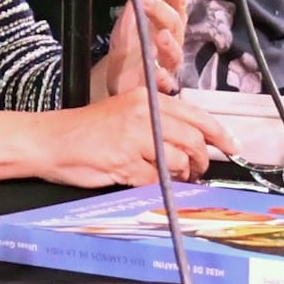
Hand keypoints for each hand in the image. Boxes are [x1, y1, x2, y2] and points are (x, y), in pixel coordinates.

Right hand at [13, 85, 231, 187]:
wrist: (50, 141)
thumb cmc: (86, 131)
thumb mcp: (124, 114)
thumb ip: (156, 122)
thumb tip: (193, 142)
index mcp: (144, 99)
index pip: (195, 114)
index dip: (219, 133)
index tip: (233, 147)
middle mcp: (142, 114)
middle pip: (192, 140)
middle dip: (201, 160)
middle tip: (197, 170)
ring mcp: (134, 139)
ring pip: (178, 161)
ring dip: (180, 175)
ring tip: (171, 177)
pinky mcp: (125, 163)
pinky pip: (155, 179)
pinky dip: (156, 185)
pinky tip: (146, 181)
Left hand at [90, 0, 187, 96]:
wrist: (123, 76)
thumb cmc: (136, 39)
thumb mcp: (140, 3)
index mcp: (169, 20)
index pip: (176, 0)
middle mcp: (171, 41)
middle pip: (175, 25)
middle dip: (164, 11)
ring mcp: (165, 64)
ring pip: (173, 55)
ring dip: (168, 45)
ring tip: (159, 35)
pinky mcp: (156, 86)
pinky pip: (164, 85)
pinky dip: (161, 80)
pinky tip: (156, 73)